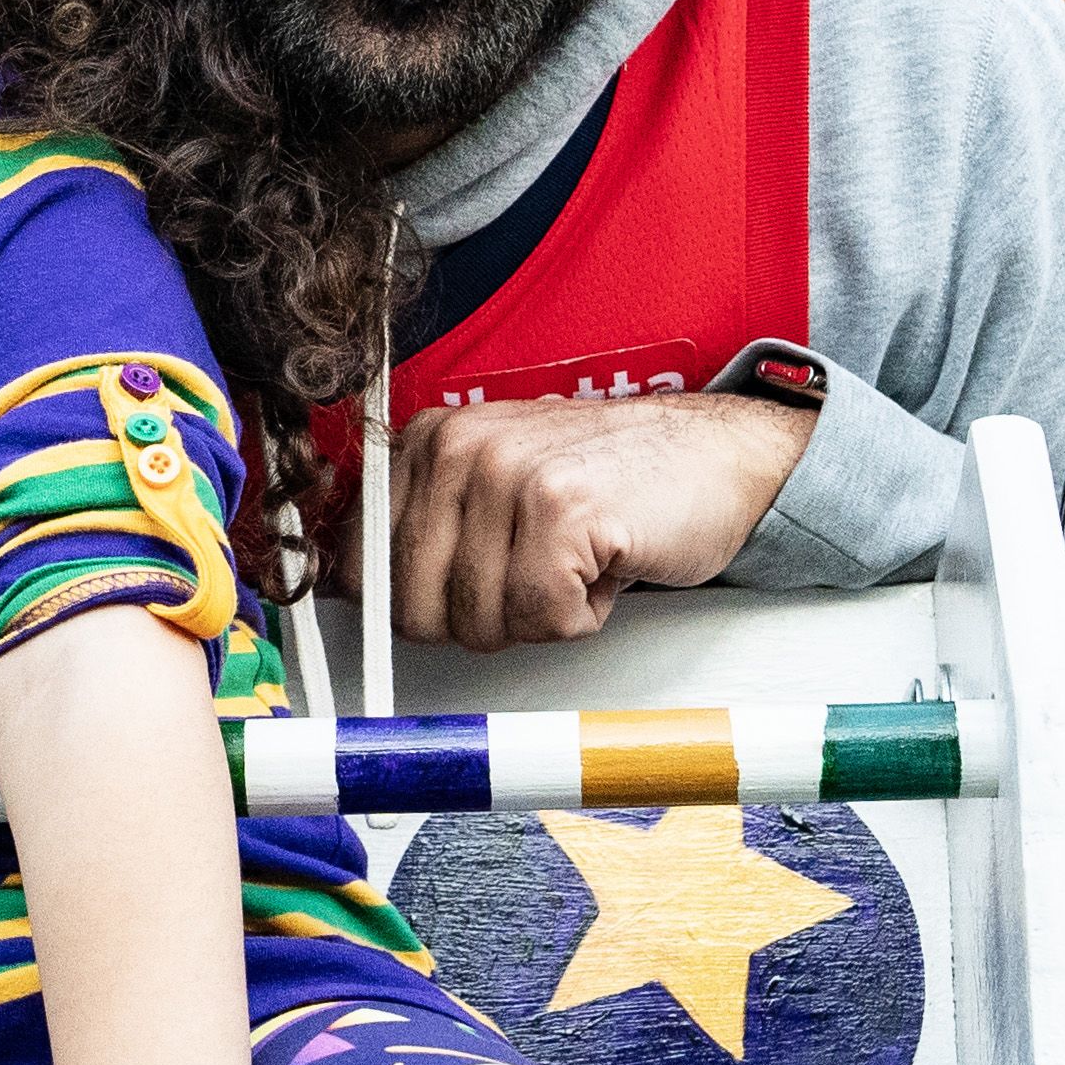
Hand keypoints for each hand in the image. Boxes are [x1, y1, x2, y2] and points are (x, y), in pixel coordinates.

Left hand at [387, 389, 813, 651]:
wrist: (720, 453)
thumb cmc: (612, 485)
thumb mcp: (498, 494)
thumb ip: (424, 533)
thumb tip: (344, 594)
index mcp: (427, 442)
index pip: (356, 567)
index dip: (405, 608)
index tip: (450, 601)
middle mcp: (456, 447)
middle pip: (413, 609)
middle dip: (479, 620)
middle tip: (535, 580)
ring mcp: (507, 474)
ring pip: (479, 622)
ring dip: (539, 617)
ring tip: (576, 561)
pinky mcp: (562, 510)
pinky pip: (542, 619)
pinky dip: (582, 616)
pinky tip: (605, 564)